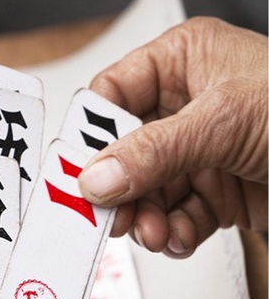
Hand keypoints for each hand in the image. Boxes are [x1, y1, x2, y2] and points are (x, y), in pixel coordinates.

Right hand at [78, 17, 267, 256]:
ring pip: (149, 188)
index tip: (76, 173)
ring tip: (152, 232)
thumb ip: (153, 151)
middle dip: (119, 186)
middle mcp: (189, 103)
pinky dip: (174, 232)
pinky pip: (178, 214)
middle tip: (108, 217)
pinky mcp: (222, 191)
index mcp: (185, 61)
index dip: (92, 133)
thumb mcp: (223, 121)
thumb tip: (94, 178)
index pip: (115, 94)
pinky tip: (180, 237)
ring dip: (145, 215)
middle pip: (126, 149)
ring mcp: (205, 150)